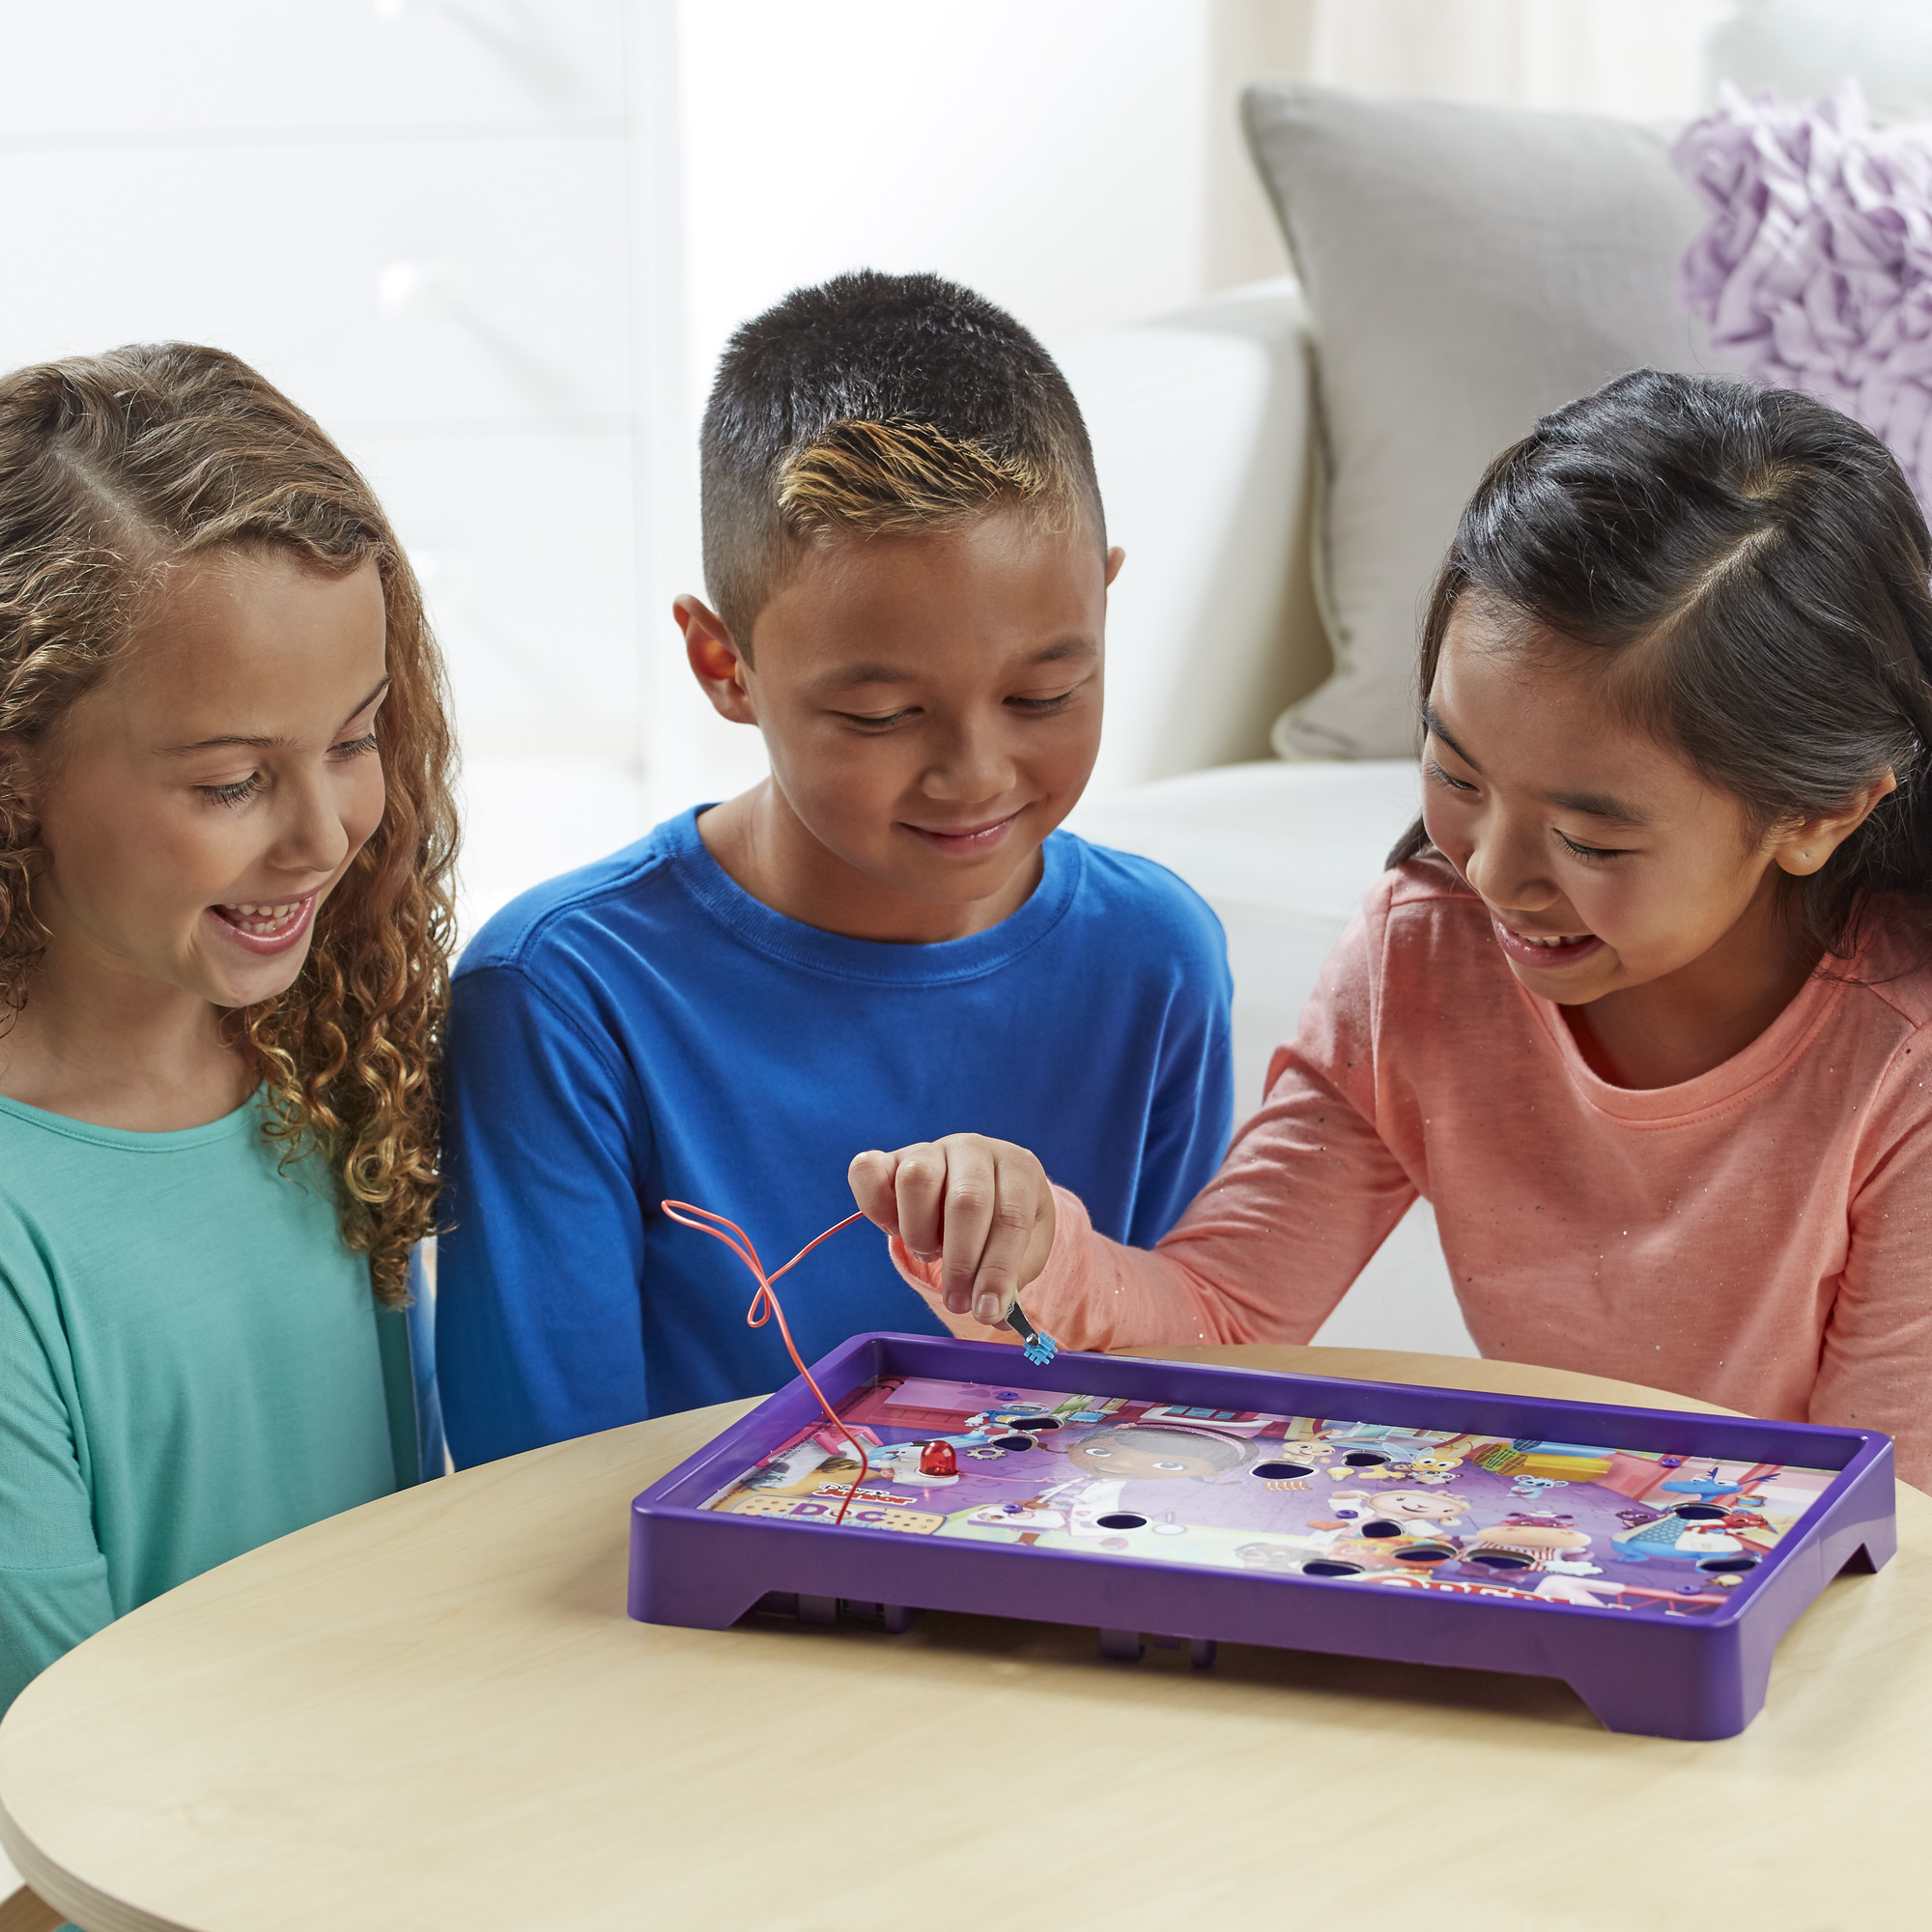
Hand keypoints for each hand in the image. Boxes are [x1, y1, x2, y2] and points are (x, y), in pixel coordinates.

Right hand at [848, 1134, 1055, 1325]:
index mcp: (1018, 1168)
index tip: (986, 1309)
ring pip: (916, 1179)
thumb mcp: (1023, 1252)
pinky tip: (895, 1229)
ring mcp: (931, 1149)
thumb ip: (1011, 1284)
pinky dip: (875, 1206)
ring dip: (920, 1232)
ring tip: (930, 1252)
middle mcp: (975, 1149)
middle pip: (966, 1200)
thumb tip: (993, 1315)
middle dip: (960, 1262)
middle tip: (957, 1300)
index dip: (997, 1270)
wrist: (979, 1191)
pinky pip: (868, 1170)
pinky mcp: (891, 1158)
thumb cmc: (1002, 1224)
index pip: (1011, 1217)